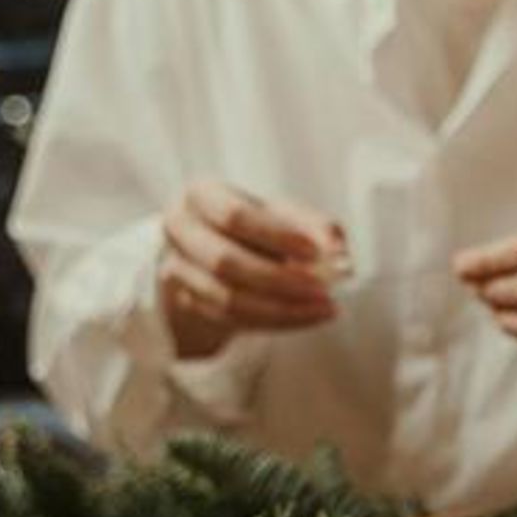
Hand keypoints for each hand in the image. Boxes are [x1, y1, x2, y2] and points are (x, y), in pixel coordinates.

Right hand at [157, 180, 342, 358]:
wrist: (221, 253)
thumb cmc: (258, 227)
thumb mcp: (284, 215)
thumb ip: (314, 226)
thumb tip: (338, 249)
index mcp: (202, 195)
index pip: (235, 216)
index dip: (276, 236)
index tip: (315, 253)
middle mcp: (180, 230)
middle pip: (225, 262)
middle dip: (280, 280)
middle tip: (324, 289)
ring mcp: (177, 269)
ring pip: (228, 300)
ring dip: (282, 308)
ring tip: (324, 307)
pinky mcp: (188, 303)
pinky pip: (233, 320)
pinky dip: (276, 321)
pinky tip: (307, 316)